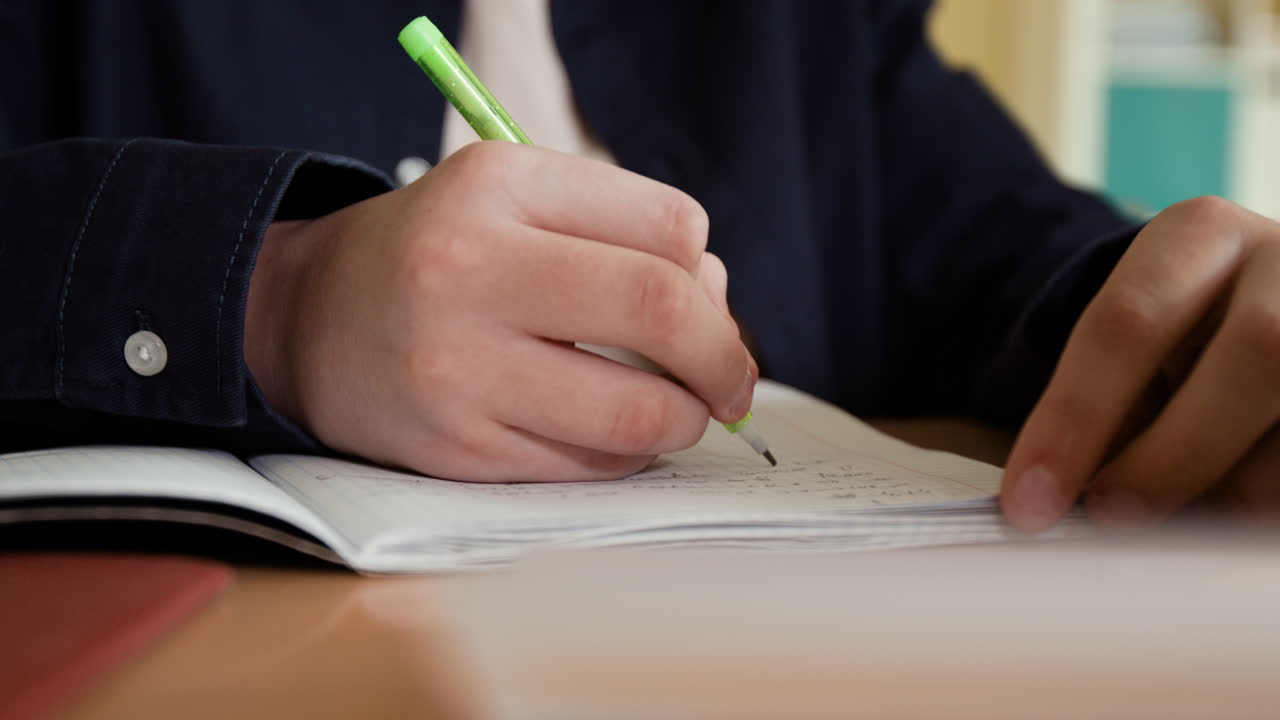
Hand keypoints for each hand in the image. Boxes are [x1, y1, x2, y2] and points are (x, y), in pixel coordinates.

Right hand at [245, 142, 754, 480]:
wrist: (306, 320)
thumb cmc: (438, 253)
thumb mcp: (514, 196)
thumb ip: (621, 228)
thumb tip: (720, 304)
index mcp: (497, 189)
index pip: (670, 229)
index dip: (709, 272)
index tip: (705, 297)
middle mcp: (470, 273)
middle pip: (663, 312)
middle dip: (726, 356)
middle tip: (733, 378)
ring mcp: (458, 371)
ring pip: (639, 414)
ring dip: (685, 416)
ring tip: (674, 404)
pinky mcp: (456, 451)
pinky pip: (590, 466)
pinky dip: (626, 452)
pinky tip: (606, 428)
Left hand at [1002, 196, 1279, 529]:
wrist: (1257, 301)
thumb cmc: (1176, 345)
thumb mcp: (1132, 352)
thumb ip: (1102, 415)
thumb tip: (1056, 509)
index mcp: (1198, 234)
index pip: (1127, 323)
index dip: (1074, 422)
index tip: (1028, 506)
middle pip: (1257, 352)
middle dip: (1175, 456)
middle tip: (1114, 519)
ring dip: (1243, 488)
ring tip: (1185, 526)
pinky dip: (1269, 504)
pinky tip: (1230, 523)